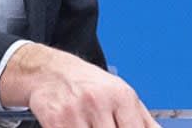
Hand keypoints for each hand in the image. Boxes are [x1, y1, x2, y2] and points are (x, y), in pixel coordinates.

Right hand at [0, 43, 158, 127]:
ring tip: (92, 125)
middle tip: (104, 126)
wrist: (48, 70)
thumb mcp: (119, 93)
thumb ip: (143, 119)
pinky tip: (77, 126)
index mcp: (120, 95)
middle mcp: (98, 101)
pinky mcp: (55, 121)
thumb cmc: (86, 82)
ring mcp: (75, 112)